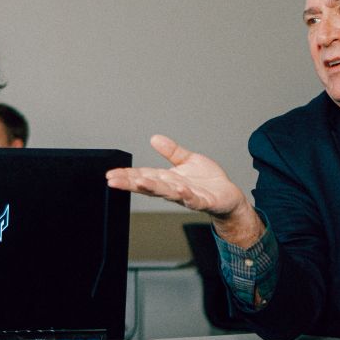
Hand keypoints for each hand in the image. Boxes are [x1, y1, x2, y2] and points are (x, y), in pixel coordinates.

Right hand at [106, 135, 260, 246]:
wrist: (229, 198)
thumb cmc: (208, 182)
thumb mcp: (187, 160)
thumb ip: (171, 151)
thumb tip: (154, 138)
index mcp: (168, 179)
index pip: (143, 175)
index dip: (126, 175)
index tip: (110, 174)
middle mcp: (174, 188)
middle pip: (149, 184)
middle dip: (131, 182)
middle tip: (113, 180)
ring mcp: (188, 196)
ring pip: (167, 192)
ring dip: (153, 188)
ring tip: (139, 181)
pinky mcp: (204, 201)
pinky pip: (193, 199)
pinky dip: (186, 195)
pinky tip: (179, 189)